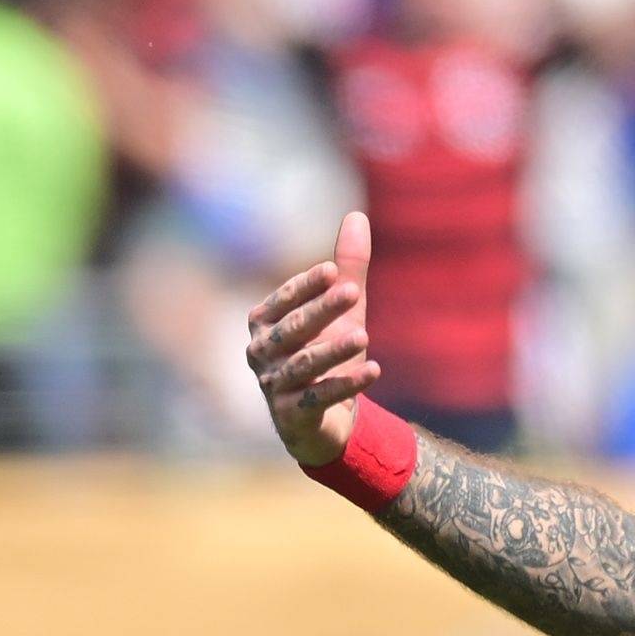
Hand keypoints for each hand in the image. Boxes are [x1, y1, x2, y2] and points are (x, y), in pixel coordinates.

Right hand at [244, 211, 382, 466]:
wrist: (320, 419)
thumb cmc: (324, 352)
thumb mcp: (341, 309)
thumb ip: (348, 267)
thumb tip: (356, 216)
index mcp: (264, 324)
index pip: (283, 300)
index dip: (306, 287)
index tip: (333, 272)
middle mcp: (261, 354)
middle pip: (292, 330)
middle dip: (321, 312)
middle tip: (352, 292)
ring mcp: (272, 387)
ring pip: (302, 366)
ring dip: (332, 351)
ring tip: (364, 337)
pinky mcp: (290, 417)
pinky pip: (317, 398)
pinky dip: (344, 385)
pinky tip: (373, 371)